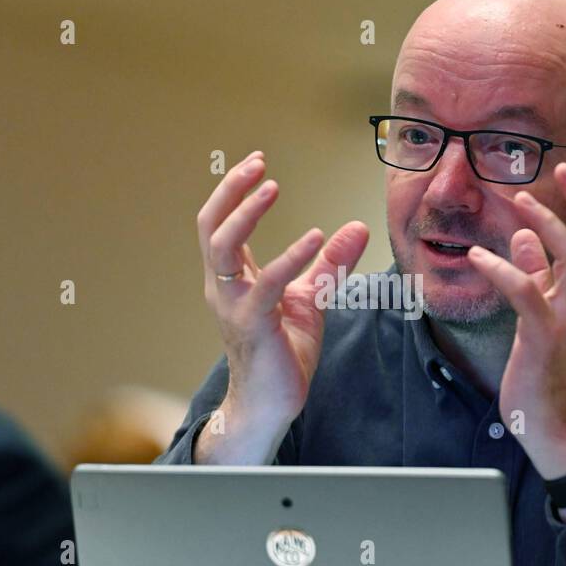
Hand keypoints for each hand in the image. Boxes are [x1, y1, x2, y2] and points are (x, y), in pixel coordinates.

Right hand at [196, 151, 368, 459]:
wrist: (271, 404)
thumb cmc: (283, 353)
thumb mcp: (311, 298)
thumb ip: (329, 264)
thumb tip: (355, 227)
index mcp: (231, 279)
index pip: (219, 224)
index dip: (233, 190)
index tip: (257, 161)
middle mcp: (223, 288)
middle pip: (211, 226)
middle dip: (230, 191)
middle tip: (258, 164)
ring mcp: (234, 306)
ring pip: (223, 248)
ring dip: (245, 213)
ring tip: (271, 188)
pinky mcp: (253, 325)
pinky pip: (267, 284)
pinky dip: (290, 257)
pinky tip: (316, 238)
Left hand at [465, 161, 565, 479]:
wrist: (553, 421)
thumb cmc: (548, 368)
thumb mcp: (546, 313)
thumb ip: (540, 274)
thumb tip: (527, 237)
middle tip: (564, 168)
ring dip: (546, 224)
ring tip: (518, 200)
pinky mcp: (545, 339)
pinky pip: (526, 293)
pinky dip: (502, 269)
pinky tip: (478, 256)